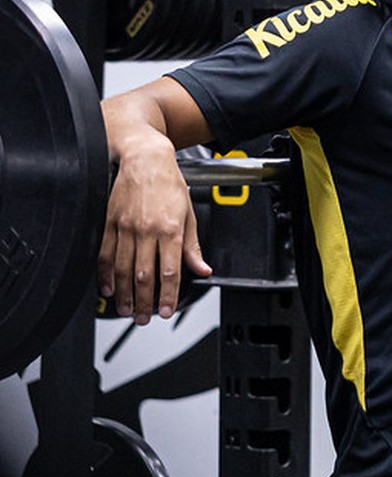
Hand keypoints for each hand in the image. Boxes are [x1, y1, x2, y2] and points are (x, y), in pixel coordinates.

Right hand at [98, 131, 211, 323]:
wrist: (144, 157)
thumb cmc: (169, 183)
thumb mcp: (190, 214)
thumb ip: (193, 247)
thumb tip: (202, 269)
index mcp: (170, 230)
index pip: (170, 272)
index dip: (168, 296)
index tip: (166, 311)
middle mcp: (147, 230)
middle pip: (144, 276)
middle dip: (144, 302)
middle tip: (144, 318)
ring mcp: (125, 227)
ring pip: (123, 269)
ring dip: (125, 294)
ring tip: (127, 310)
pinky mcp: (109, 222)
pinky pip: (104, 254)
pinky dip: (105, 274)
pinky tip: (108, 288)